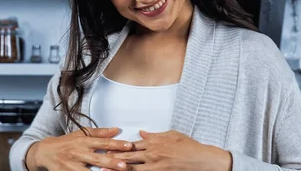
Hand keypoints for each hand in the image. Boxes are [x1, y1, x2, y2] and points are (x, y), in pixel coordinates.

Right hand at [26, 127, 133, 170]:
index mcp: (84, 141)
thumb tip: (116, 129)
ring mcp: (72, 165)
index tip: (129, 145)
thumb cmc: (67, 143)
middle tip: (124, 165)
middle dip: (111, 162)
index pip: (103, 142)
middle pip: (98, 158)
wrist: (45, 152)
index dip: (117, 144)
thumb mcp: (81, 134)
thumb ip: (99, 133)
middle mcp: (79, 153)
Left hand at [108, 130, 231, 170]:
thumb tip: (142, 133)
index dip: (118, 147)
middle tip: (98, 161)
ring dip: (117, 170)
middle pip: (128, 158)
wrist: (202, 159)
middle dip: (112, 159)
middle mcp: (152, 154)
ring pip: (132, 169)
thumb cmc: (189, 147)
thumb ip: (155, 135)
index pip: (131, 145)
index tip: (106, 148)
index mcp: (154, 143)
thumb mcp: (171, 135)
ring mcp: (155, 166)